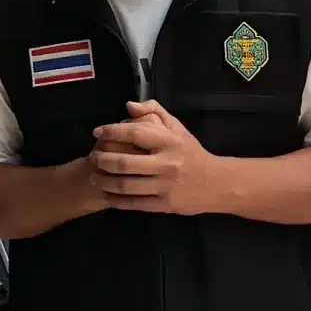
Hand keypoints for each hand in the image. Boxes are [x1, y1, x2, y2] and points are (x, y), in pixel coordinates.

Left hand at [89, 100, 226, 214]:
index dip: (112, 132)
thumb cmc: (191, 152)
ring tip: (95, 176)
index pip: (135, 134)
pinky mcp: (165, 205)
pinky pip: (134, 203)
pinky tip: (107, 194)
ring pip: (126, 185)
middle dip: (103, 159)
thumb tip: (129, 106)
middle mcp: (167, 164)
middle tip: (93, 156)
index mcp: (170, 141)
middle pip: (125, 162)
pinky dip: (116, 199)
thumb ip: (153, 112)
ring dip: (105, 180)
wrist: (217, 183)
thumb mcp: (177, 127)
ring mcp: (165, 186)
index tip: (97, 132)